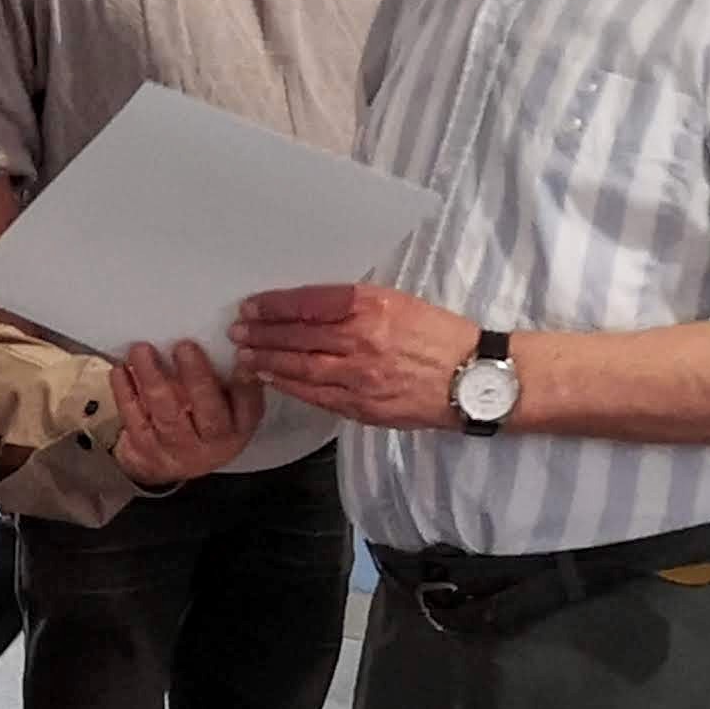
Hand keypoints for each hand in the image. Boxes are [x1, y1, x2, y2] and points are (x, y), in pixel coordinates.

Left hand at [110, 341, 264, 488]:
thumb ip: (236, 383)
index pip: (246, 408)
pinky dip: (125, 392)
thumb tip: (240, 351)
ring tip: (142, 351)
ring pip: (165, 414)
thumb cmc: (206, 423)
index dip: (244, 386)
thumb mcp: (230, 409)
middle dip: (195, 377)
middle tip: (183, 347)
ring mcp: (175, 449)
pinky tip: (121, 370)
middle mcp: (208, 444)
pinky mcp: (144, 449)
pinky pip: (134, 419)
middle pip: (205, 411)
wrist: (175, 461)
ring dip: (152, 378)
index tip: (239, 361)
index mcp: (235, 429)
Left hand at [230, 283, 482, 431]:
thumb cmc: (440, 336)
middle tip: (237, 333)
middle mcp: (362, 339)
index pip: (308, 304)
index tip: (251, 307)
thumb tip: (312, 308)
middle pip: (298, 336)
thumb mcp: (400, 303)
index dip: (274, 306)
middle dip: (262, 335)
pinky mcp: (364, 406)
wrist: (472, 379)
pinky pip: (317, 396)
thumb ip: (357, 305)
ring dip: (268, 362)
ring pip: (302, 368)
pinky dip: (291, 387)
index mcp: (372, 306)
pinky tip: (274, 380)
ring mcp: (361, 376)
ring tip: (246, 358)